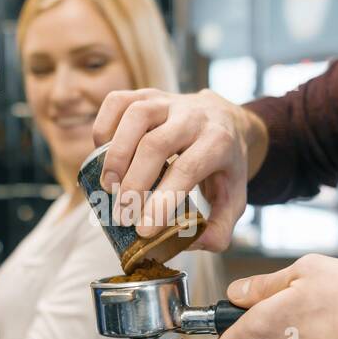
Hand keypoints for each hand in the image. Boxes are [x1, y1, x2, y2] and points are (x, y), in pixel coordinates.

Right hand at [91, 87, 262, 250]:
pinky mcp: (146, 94)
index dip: (162, 201)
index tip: (143, 231)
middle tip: (122, 215)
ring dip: (116, 155)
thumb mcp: (234, 197)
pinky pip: (118, 102)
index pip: (187, 170)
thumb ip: (221, 227)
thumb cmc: (224, 165)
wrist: (226, 119)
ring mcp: (168, 102)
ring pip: (135, 116)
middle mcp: (193, 117)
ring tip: (109, 187)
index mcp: (218, 142)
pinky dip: (104, 128)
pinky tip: (103, 155)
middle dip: (134, 183)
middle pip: (156, 144)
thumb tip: (193, 244)